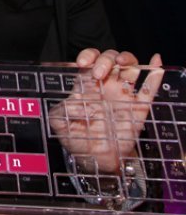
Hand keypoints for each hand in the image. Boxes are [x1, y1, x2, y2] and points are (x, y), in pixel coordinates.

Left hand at [49, 48, 163, 173]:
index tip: (82, 63)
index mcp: (86, 85)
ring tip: (121, 62)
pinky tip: (156, 63)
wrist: (94, 158)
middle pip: (110, 59)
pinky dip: (154, 74)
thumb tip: (72, 102)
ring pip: (129, 67)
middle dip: (105, 60)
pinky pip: (149, 88)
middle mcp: (106, 86)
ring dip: (127, 59)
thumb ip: (59, 111)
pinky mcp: (138, 108)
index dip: (88, 55)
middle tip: (98, 74)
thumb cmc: (75, 138)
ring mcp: (123, 95)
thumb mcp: (59, 123)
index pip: (90, 60)